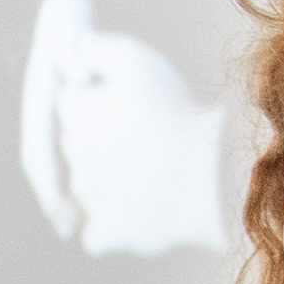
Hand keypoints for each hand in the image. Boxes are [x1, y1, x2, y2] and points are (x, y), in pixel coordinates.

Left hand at [15, 0, 233, 252]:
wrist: (214, 173)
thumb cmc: (176, 112)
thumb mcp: (138, 62)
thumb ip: (96, 48)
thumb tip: (72, 49)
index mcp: (78, 115)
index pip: (69, 104)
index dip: (97, 101)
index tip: (130, 105)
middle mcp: (78, 158)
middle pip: (75, 147)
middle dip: (99, 141)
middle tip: (141, 138)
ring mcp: (92, 198)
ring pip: (85, 188)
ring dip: (105, 182)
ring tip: (148, 171)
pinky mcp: (111, 233)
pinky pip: (96, 234)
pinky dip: (112, 228)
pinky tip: (139, 210)